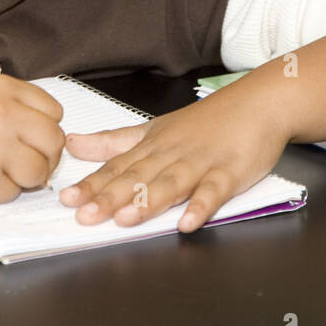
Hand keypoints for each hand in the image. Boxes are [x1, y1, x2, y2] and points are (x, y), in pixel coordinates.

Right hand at [0, 74, 64, 204]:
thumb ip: (14, 108)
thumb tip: (50, 134)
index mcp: (2, 89)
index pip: (54, 111)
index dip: (45, 128)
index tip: (31, 138)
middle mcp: (3, 113)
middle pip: (54, 141)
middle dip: (43, 156)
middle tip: (22, 162)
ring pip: (39, 171)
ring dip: (23, 178)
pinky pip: (12, 193)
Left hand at [58, 93, 288, 231]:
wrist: (258, 102)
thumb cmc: (207, 121)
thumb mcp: (154, 128)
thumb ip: (114, 142)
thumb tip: (72, 144)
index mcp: (152, 146)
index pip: (117, 167)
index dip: (92, 184)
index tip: (67, 199)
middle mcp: (171, 154)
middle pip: (138, 177)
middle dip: (111, 197)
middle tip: (85, 216)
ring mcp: (201, 163)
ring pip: (171, 183)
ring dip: (148, 202)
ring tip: (126, 220)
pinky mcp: (230, 171)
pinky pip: (214, 190)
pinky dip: (201, 206)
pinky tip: (187, 222)